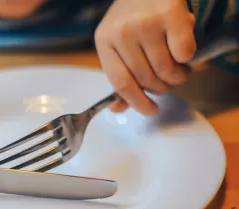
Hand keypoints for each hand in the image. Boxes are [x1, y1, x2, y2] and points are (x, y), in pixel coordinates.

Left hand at [94, 0, 195, 114]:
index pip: (120, 83)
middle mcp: (121, 32)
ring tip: (179, 68)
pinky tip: (183, 50)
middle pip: (146, 79)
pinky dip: (188, 58)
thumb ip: (120, 76)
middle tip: (169, 80)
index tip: (151, 110)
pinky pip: (184, 53)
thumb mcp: (117, 45)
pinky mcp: (170, 14)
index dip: (137, 102)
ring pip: (166, 70)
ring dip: (178, 76)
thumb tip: (118, 109)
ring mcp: (145, 23)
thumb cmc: (132, 20)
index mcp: (104, 41)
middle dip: (162, 87)